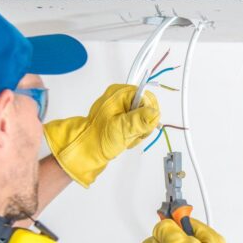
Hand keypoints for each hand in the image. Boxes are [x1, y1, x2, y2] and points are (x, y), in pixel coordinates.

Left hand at [43, 84, 160, 187]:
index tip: (140, 126)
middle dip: (144, 124)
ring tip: (127, 137)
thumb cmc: (99, 138)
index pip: (147, 97)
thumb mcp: (121, 128)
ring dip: (140, 131)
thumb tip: (155, 113)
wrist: (87, 149)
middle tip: (132, 133)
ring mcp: (122, 108)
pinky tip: (126, 138)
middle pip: (148, 107)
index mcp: (120, 94)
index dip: (148, 114)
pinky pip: (139, 124)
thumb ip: (139, 120)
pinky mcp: (123, 117)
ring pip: (145, 118)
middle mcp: (122, 97)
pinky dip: (136, 133)